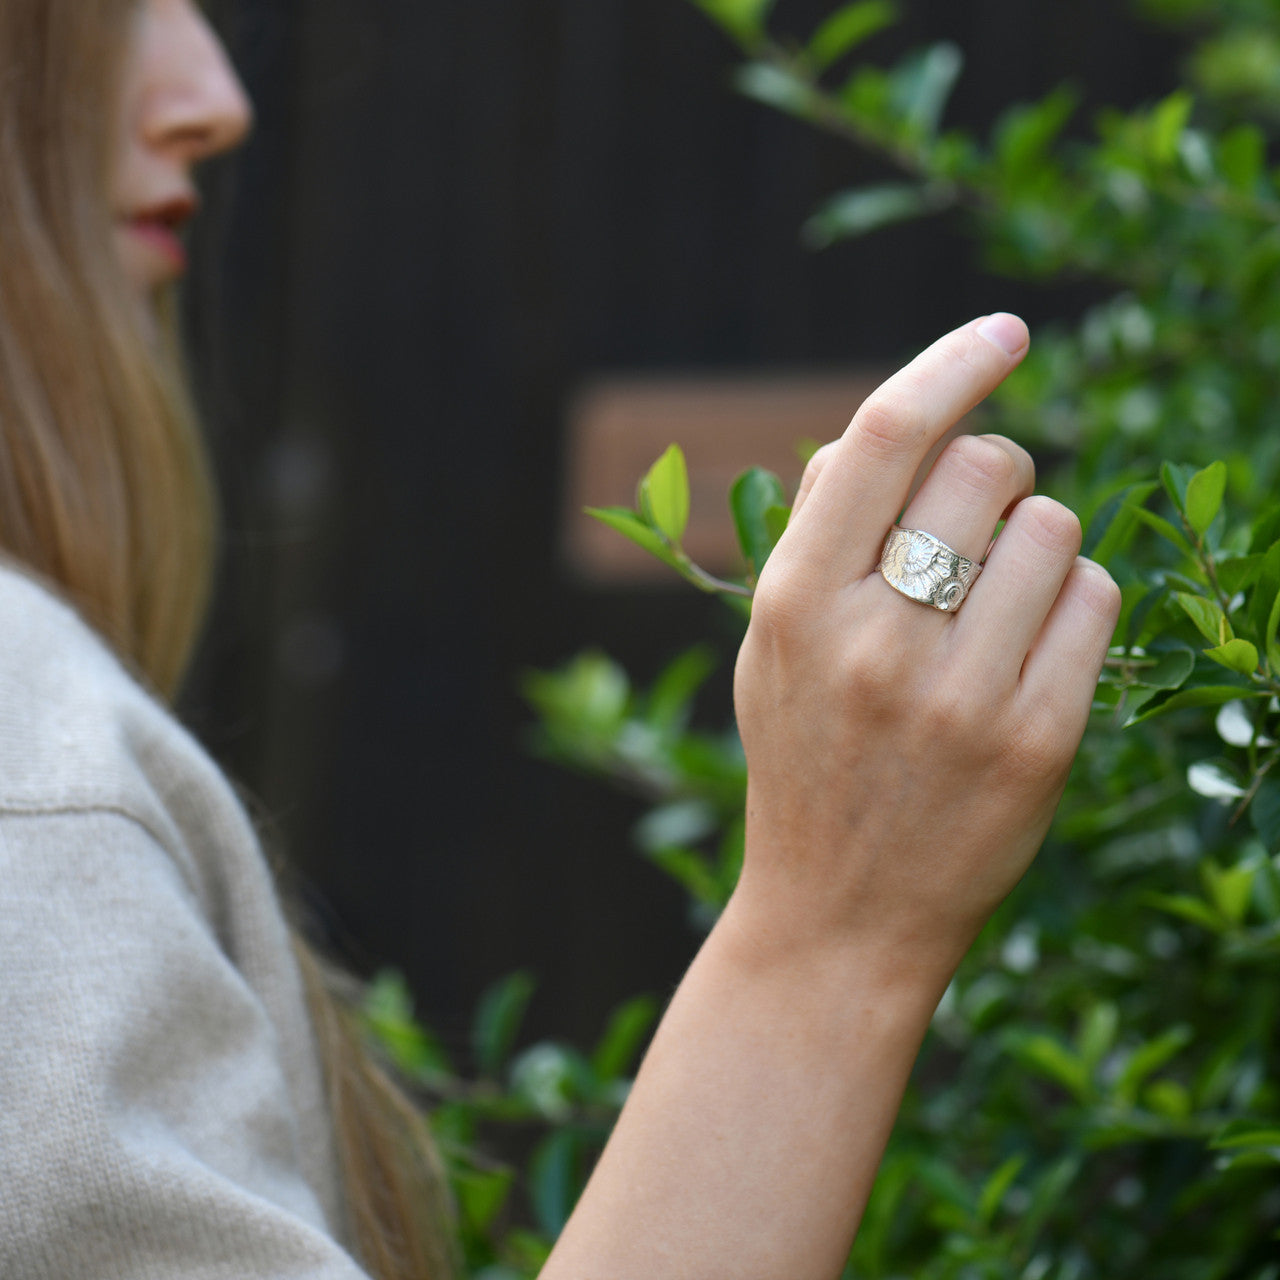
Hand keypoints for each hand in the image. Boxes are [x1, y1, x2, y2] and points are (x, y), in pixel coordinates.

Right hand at [730, 314, 1120, 982]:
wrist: (838, 918)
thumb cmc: (805, 763)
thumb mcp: (772, 648)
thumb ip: (812, 534)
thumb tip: (888, 430)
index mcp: (794, 602)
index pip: (883, 437)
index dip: (951, 363)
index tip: (1005, 330)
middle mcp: (874, 640)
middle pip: (986, 466)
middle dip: (998, 470)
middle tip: (982, 518)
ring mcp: (960, 695)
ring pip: (1054, 526)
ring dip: (1038, 540)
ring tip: (1000, 602)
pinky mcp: (1036, 742)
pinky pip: (1094, 599)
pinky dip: (1074, 601)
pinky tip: (1035, 648)